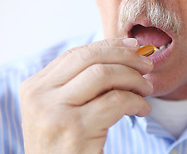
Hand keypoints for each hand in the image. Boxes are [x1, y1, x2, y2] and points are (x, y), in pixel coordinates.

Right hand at [19, 38, 152, 153]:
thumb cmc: (66, 143)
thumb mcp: (64, 108)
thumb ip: (83, 81)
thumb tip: (125, 49)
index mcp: (35, 86)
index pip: (77, 54)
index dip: (109, 46)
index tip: (133, 46)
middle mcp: (40, 96)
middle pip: (90, 59)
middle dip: (125, 57)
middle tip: (147, 65)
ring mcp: (55, 112)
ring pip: (104, 74)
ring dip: (134, 78)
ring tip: (146, 89)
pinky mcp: (75, 129)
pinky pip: (116, 101)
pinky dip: (136, 101)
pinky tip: (143, 109)